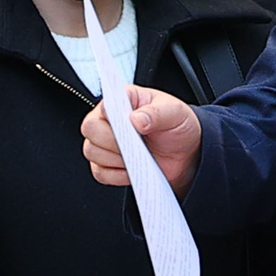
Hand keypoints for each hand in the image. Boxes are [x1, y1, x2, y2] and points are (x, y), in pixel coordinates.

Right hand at [83, 87, 200, 189]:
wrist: (185, 155)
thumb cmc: (178, 127)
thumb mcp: (176, 114)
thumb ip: (157, 113)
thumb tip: (136, 119)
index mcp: (124, 99)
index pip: (104, 105)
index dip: (113, 117)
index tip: (131, 126)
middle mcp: (108, 118)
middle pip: (90, 129)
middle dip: (113, 142)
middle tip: (137, 145)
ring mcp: (104, 141)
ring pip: (91, 151)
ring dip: (117, 160)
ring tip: (139, 157)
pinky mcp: (105, 163)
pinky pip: (99, 172)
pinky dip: (117, 175)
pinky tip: (134, 169)